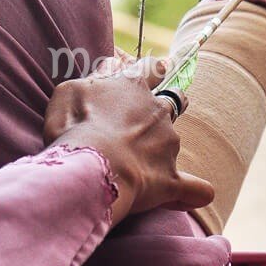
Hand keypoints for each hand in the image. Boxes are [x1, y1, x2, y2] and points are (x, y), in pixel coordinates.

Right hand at [43, 57, 214, 226]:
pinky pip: (195, 189)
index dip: (152, 71)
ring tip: (140, 166)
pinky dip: (194, 193)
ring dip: (162, 148)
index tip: (153, 74)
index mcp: (133, 87)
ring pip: (174, 140)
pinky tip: (193, 198)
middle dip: (167, 105)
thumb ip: (94, 78)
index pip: (151, 68)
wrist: (92, 166)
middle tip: (150, 119)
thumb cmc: (74, 128)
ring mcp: (168, 144)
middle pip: (174, 99)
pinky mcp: (171, 178)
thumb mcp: (70, 91)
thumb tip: (111, 67)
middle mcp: (157, 111)